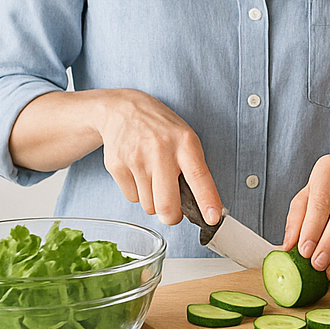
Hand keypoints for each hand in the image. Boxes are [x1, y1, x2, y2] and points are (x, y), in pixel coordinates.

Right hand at [94, 89, 222, 227]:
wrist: (124, 110)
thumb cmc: (162, 130)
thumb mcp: (186, 139)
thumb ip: (194, 169)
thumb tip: (202, 205)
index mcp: (185, 144)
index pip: (199, 176)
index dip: (207, 200)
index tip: (212, 218)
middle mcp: (161, 151)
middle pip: (166, 204)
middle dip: (171, 217)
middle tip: (173, 213)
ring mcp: (136, 159)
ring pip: (148, 205)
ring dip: (154, 202)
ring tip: (154, 180)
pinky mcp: (117, 166)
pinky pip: (132, 198)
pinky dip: (138, 194)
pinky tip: (139, 174)